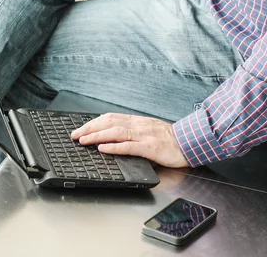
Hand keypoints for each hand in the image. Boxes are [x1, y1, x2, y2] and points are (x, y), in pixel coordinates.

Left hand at [70, 113, 188, 167]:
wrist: (191, 141)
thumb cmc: (171, 139)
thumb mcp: (149, 131)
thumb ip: (133, 133)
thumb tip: (114, 137)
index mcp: (137, 122)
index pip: (110, 118)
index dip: (93, 123)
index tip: (80, 128)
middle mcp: (138, 125)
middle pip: (109, 123)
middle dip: (89, 128)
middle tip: (75, 134)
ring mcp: (144, 135)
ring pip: (115, 132)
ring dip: (97, 136)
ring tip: (83, 140)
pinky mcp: (151, 147)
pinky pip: (129, 146)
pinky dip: (114, 147)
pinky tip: (103, 149)